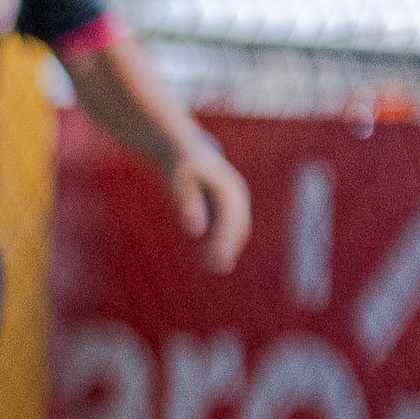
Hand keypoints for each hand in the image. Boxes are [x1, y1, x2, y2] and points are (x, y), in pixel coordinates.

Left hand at [173, 148, 253, 272]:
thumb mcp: (181, 181)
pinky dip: (222, 242)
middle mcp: (237, 196)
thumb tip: (195, 232)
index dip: (225, 240)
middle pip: (238, 225)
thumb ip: (188, 204)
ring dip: (227, 248)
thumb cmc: (181, 166)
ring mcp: (235, 201)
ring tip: (214, 268)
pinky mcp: (227, 207)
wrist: (187, 150)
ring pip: (236, 229)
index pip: (231, 218)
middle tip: (218, 269)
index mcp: (229, 188)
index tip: (218, 259)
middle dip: (229, 247)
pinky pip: (229, 227)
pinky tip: (209, 259)